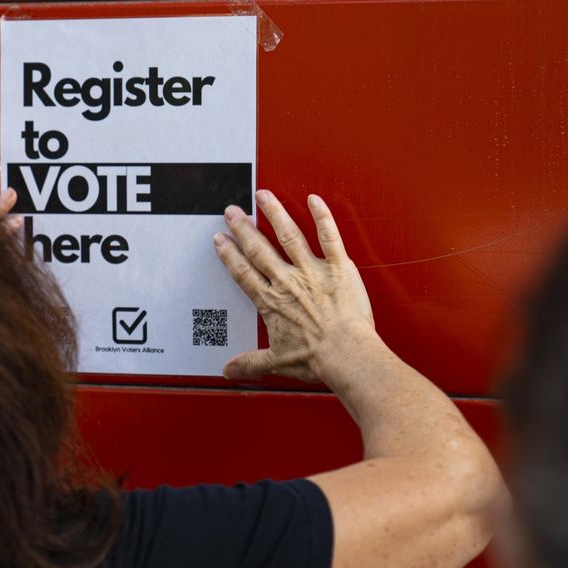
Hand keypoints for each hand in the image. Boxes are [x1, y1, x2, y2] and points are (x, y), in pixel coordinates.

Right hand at [214, 190, 374, 380]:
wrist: (347, 355)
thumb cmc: (317, 359)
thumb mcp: (277, 363)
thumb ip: (251, 363)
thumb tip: (229, 371)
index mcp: (272, 302)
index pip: (244, 273)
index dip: (230, 254)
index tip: (220, 240)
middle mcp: (288, 281)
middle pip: (260, 249)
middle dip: (243, 228)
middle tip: (231, 211)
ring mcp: (313, 271)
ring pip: (289, 235)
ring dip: (274, 213)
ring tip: (263, 196)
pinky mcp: (339, 267)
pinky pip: (329, 237)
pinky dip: (323, 216)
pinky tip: (314, 200)